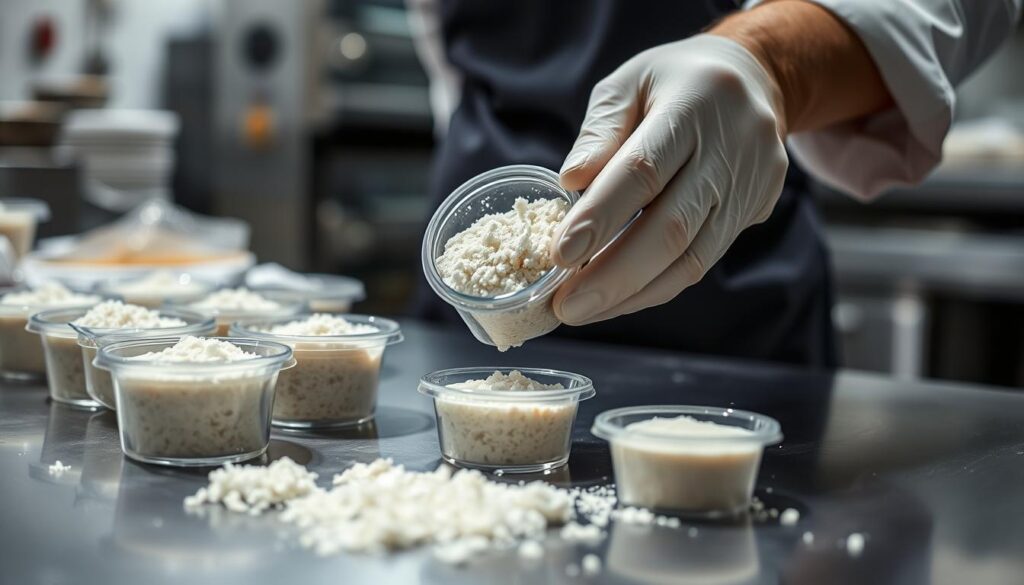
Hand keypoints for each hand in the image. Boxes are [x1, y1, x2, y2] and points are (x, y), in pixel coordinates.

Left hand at [551, 34, 788, 325]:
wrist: (754, 78)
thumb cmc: (674, 81)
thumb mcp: (629, 83)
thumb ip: (600, 132)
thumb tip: (570, 185)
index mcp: (694, 104)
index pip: (644, 171)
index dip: (601, 217)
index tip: (559, 255)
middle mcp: (732, 147)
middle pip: (673, 227)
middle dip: (614, 275)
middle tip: (566, 307)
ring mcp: (750, 184)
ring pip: (692, 257)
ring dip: (633, 293)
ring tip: (583, 311)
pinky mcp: (756, 210)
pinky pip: (702, 261)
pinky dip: (656, 286)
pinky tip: (619, 299)